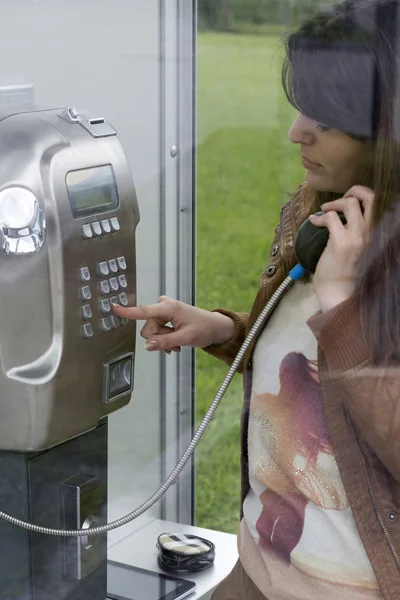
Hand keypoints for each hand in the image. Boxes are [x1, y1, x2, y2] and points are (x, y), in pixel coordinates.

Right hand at [112, 296, 235, 352]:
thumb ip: (165, 342)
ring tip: (177, 343)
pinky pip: (156, 331)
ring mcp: (163, 310)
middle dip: (159, 339)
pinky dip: (164, 338)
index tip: (114, 307)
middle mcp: (163, 306)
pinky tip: (175, 341)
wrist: (214, 327)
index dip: (127, 311)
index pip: (143, 311)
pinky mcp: (164, 315)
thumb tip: (147, 346)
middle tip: (175, 344)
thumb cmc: (204, 328)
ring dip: (163, 340)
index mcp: (168, 308)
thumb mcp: (186, 338)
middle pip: (148, 328)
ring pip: (151, 332)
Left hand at [309, 185, 374, 311]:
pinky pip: (330, 218)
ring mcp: (357, 236)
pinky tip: (314, 222)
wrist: (339, 293)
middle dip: (354, 190)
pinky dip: (319, 217)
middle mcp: (371, 232)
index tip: (350, 200)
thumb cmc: (347, 275)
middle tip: (341, 198)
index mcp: (377, 234)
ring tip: (324, 210)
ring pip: (350, 203)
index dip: (364, 197)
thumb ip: (359, 234)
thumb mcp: (360, 250)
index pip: (379, 204)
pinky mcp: (340, 241)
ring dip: (334, 203)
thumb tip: (344, 219)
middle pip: (371, 197)